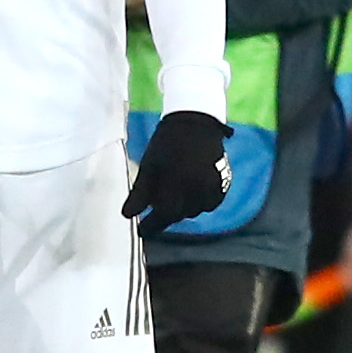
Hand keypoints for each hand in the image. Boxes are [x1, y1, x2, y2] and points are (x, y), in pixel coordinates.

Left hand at [122, 109, 229, 233]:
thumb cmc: (166, 144)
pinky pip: (209, 204)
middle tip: (156, 206)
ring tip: (174, 195)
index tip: (142, 230)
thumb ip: (139, 194)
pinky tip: (191, 192)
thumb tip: (127, 215)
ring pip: (194, 211)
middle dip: (166, 213)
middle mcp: (197, 191)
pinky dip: (198, 203)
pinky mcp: (223, 185)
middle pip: (179, 215)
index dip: (151, 226)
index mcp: (177, 185)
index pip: (164, 216)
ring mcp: (212, 188)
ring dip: (182, 208)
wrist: (195, 122)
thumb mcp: (148, 167)